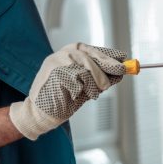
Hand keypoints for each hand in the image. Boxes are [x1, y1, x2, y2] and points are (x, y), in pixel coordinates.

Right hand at [9, 43, 125, 139]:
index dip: (108, 54)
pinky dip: (83, 90)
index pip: (92, 50)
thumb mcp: (85, 86)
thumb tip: (119, 72)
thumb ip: (99, 77)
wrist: (39, 113)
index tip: (123, 57)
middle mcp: (62, 54)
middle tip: (121, 72)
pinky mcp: (57, 73)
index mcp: (68, 54)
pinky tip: (76, 96)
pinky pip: (80, 80)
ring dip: (95, 84)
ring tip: (91, 94)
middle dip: (108, 65)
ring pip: (87, 69)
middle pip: (91, 56)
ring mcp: (58, 62)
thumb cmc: (63, 99)